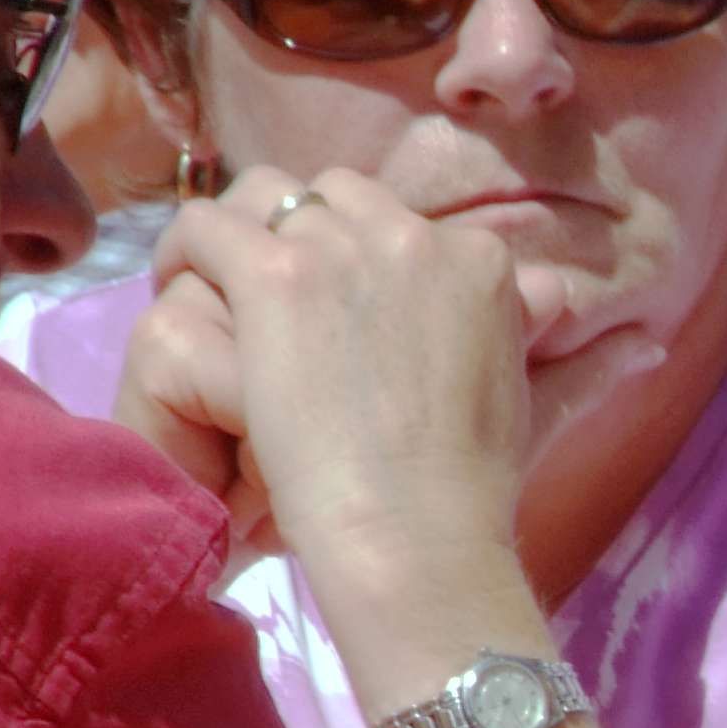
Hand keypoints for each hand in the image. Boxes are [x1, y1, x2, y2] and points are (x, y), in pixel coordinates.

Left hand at [119, 171, 535, 597]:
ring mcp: (341, 250)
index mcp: (480, 258)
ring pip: (264, 196)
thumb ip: (521, 323)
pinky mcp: (274, 276)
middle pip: (334, 195)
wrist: (416, 532)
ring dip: (238, 235)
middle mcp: (415, 234)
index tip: (334, 302)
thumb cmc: (468, 486)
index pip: (399, 220)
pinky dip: (184, 251)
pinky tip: (177, 287)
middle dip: (300, 234)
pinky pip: (206, 227)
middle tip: (272, 296)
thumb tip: (549, 291)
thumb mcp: (517, 385)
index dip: (358, 256)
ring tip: (212, 282)